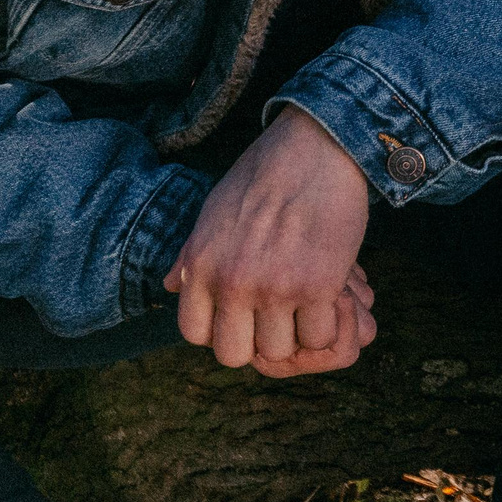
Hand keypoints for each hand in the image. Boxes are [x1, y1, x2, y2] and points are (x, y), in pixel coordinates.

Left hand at [165, 106, 372, 375]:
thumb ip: (191, 255)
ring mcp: (276, 288)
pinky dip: (329, 323)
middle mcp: (233, 283)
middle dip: (258, 341)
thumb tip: (169, 284)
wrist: (316, 147)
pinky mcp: (319, 286)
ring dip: (297, 333)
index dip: (222, 328)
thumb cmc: (265, 174)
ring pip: (282, 350)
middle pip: (235, 354)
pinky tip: (332, 296)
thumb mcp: (213, 213)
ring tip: (309, 304)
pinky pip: (322, 335)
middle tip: (279, 316)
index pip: (196, 334)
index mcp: (201, 267)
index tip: (244, 314)